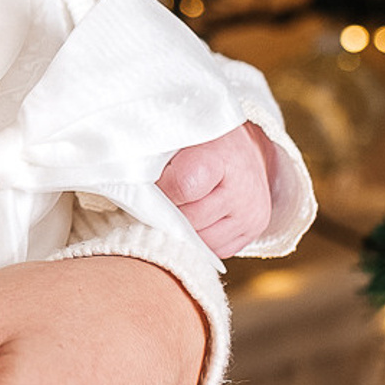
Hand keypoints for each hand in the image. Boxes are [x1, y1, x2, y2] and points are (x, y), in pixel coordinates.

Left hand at [157, 121, 273, 257]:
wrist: (242, 146)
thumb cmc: (203, 140)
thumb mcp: (181, 135)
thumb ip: (158, 157)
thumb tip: (130, 183)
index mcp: (221, 158)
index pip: (182, 187)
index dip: (161, 188)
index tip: (152, 183)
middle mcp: (243, 190)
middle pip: (190, 219)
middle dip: (169, 212)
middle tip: (161, 199)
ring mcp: (251, 214)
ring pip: (202, 240)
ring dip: (183, 229)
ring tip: (179, 208)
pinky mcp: (254, 230)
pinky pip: (216, 249)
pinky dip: (201, 238)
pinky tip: (196, 219)